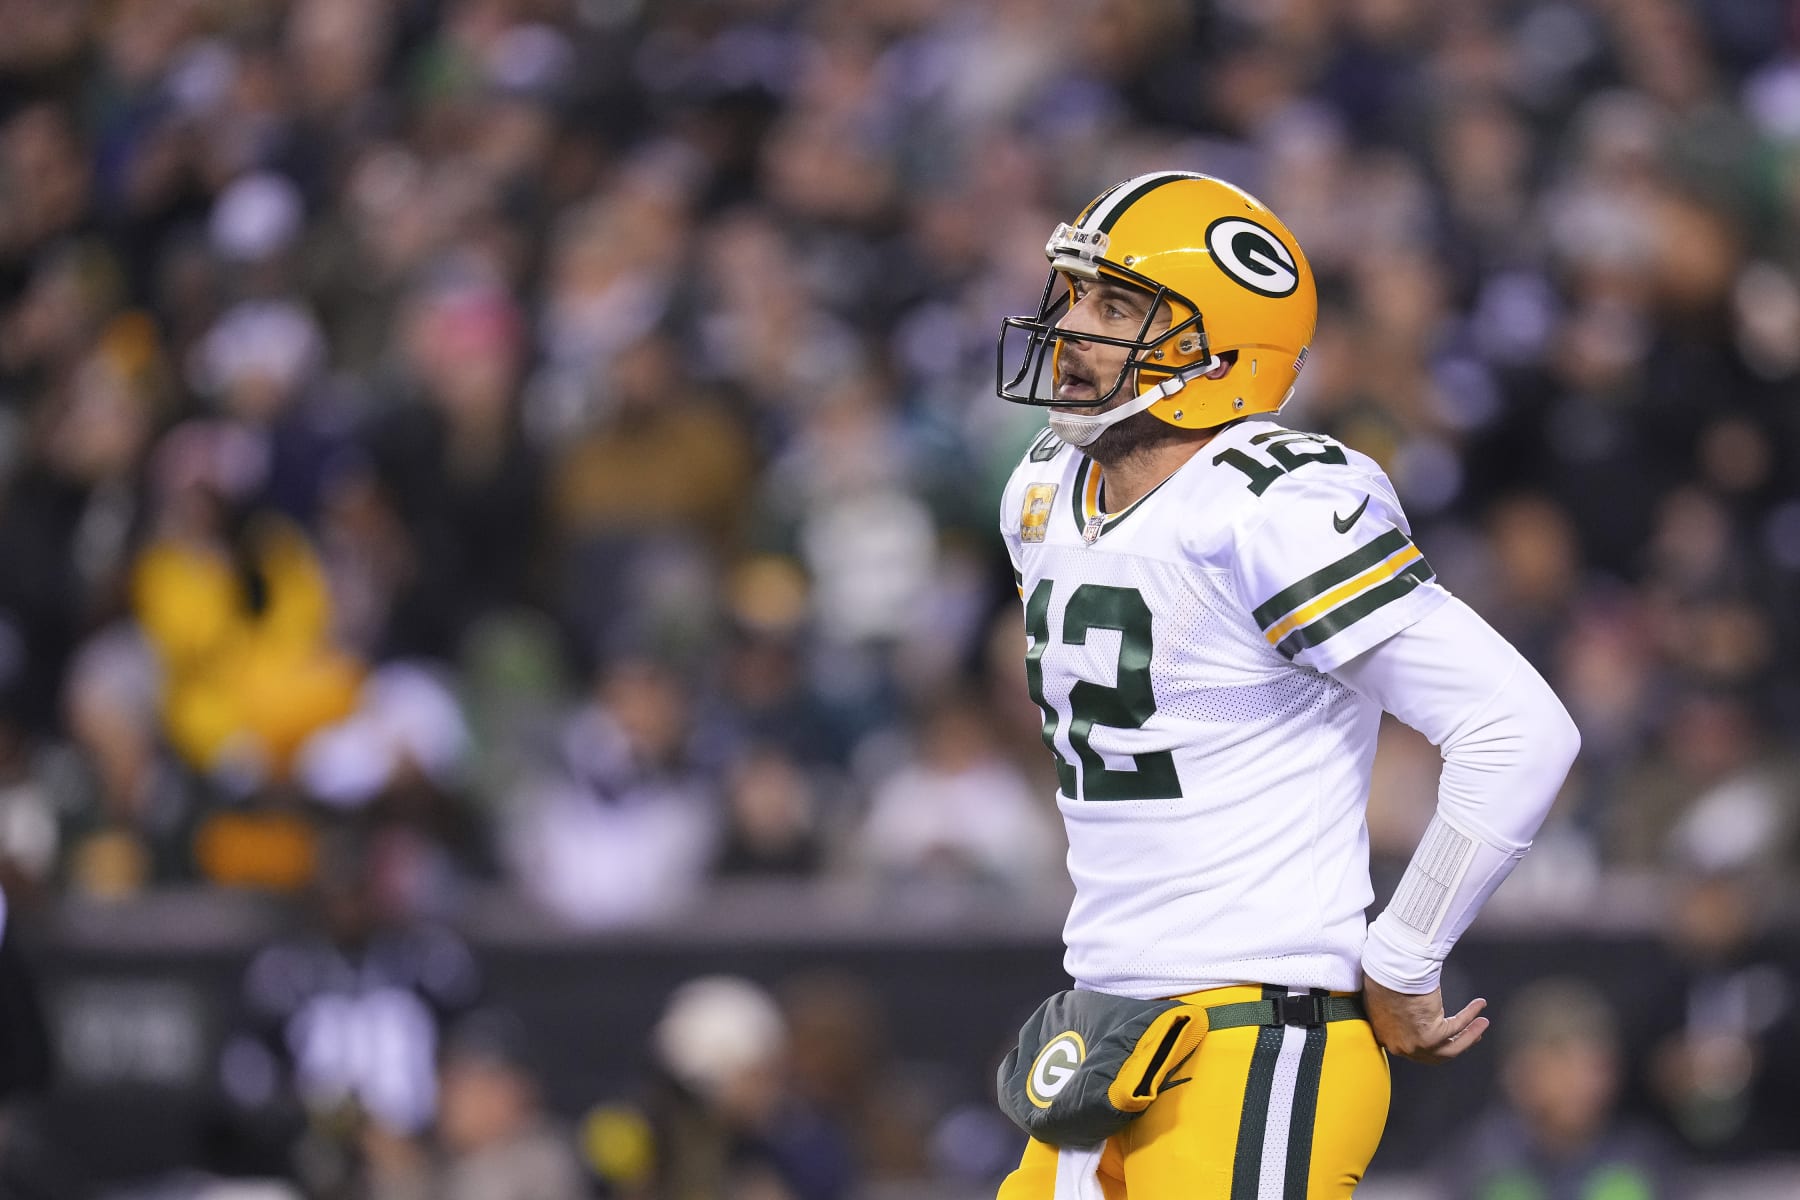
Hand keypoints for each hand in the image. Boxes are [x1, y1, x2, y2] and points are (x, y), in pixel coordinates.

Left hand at [1362, 975, 1488, 1063]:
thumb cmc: (1382, 978)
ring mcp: (1417, 1045)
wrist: (1386, 972)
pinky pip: (1458, 1026)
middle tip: (1470, 1035)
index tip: (1447, 1037)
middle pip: (1436, 1053)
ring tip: (1483, 1023)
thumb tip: (1408, 1009)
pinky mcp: (1432, 1036)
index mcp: (1387, 1038)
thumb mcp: (1386, 1000)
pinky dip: (1471, 1014)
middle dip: (1457, 1043)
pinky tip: (1480, 1005)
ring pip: (1452, 1046)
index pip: (1413, 1049)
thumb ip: (1397, 1013)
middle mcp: (1401, 1047)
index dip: (1434, 1045)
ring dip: (1471, 1034)